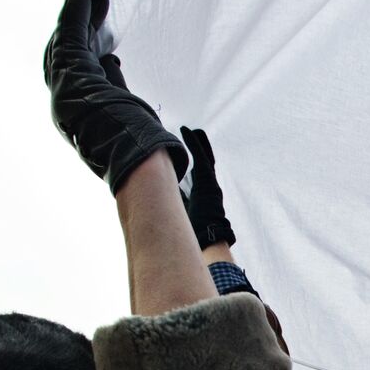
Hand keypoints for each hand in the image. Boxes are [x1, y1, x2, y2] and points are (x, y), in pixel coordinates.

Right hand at [43, 0, 187, 193]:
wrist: (135, 159)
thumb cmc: (139, 146)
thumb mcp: (126, 110)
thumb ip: (115, 86)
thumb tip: (110, 62)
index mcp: (77, 117)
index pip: (75, 76)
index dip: (82, 50)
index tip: (96, 33)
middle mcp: (64, 103)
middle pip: (66, 55)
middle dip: (79, 27)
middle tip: (94, 2)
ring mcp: (63, 89)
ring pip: (66, 41)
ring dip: (78, 13)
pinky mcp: (69, 74)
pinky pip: (71, 35)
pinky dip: (76, 11)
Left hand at [179, 126, 235, 249]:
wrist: (206, 238)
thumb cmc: (193, 231)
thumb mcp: (180, 213)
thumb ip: (174, 202)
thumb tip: (158, 197)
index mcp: (203, 194)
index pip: (199, 172)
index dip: (193, 161)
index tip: (186, 152)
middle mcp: (209, 187)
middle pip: (205, 162)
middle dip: (199, 147)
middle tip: (193, 134)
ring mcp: (210, 184)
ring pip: (205, 158)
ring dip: (199, 143)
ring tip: (193, 130)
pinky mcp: (209, 181)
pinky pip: (202, 158)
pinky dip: (196, 145)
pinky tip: (191, 133)